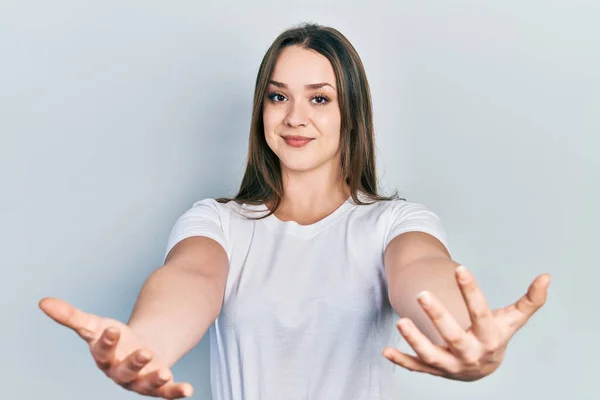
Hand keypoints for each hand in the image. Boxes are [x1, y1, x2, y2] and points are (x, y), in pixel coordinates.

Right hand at [39, 297, 193, 397]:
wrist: (137, 352)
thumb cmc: (114, 340)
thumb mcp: (95, 324)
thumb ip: (71, 316)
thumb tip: (42, 301)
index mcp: (104, 357)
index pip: (103, 351)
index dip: (106, 341)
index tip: (112, 328)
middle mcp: (120, 373)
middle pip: (125, 370)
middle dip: (134, 362)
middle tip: (144, 351)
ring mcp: (140, 381)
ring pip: (146, 383)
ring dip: (154, 378)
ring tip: (164, 371)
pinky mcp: (159, 386)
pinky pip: (168, 392)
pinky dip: (177, 391)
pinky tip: (188, 390)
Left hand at [382, 266, 550, 380]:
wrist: (482, 369)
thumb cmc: (495, 337)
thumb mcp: (512, 321)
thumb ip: (529, 301)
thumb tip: (547, 276)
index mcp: (489, 338)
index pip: (481, 313)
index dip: (471, 291)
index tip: (460, 269)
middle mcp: (469, 354)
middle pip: (454, 336)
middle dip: (438, 316)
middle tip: (422, 293)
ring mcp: (450, 365)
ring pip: (431, 355)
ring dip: (415, 340)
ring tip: (401, 321)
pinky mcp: (433, 370)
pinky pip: (416, 367)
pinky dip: (401, 360)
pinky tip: (386, 350)